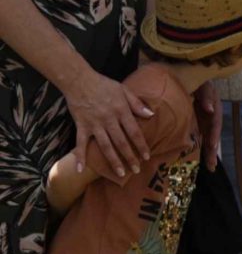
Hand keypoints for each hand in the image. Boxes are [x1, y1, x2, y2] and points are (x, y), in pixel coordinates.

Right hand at [64, 64, 152, 181]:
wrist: (78, 80)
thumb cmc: (103, 84)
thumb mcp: (124, 90)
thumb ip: (137, 104)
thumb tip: (151, 115)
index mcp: (121, 111)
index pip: (134, 132)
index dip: (141, 145)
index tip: (147, 156)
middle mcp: (109, 120)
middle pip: (121, 142)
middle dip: (130, 157)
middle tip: (136, 170)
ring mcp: (94, 124)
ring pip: (105, 146)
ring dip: (113, 161)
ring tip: (120, 173)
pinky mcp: (81, 125)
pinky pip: (80, 143)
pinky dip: (80, 156)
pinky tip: (81, 169)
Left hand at [194, 85, 220, 165]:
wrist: (186, 77)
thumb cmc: (197, 81)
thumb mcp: (203, 84)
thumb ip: (206, 96)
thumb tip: (210, 109)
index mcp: (214, 108)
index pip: (216, 122)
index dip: (214, 134)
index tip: (212, 146)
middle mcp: (210, 117)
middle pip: (213, 134)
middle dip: (212, 150)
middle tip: (211, 165)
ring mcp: (203, 121)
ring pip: (207, 138)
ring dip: (208, 152)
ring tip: (210, 166)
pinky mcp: (196, 123)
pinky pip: (198, 136)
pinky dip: (199, 147)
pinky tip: (197, 158)